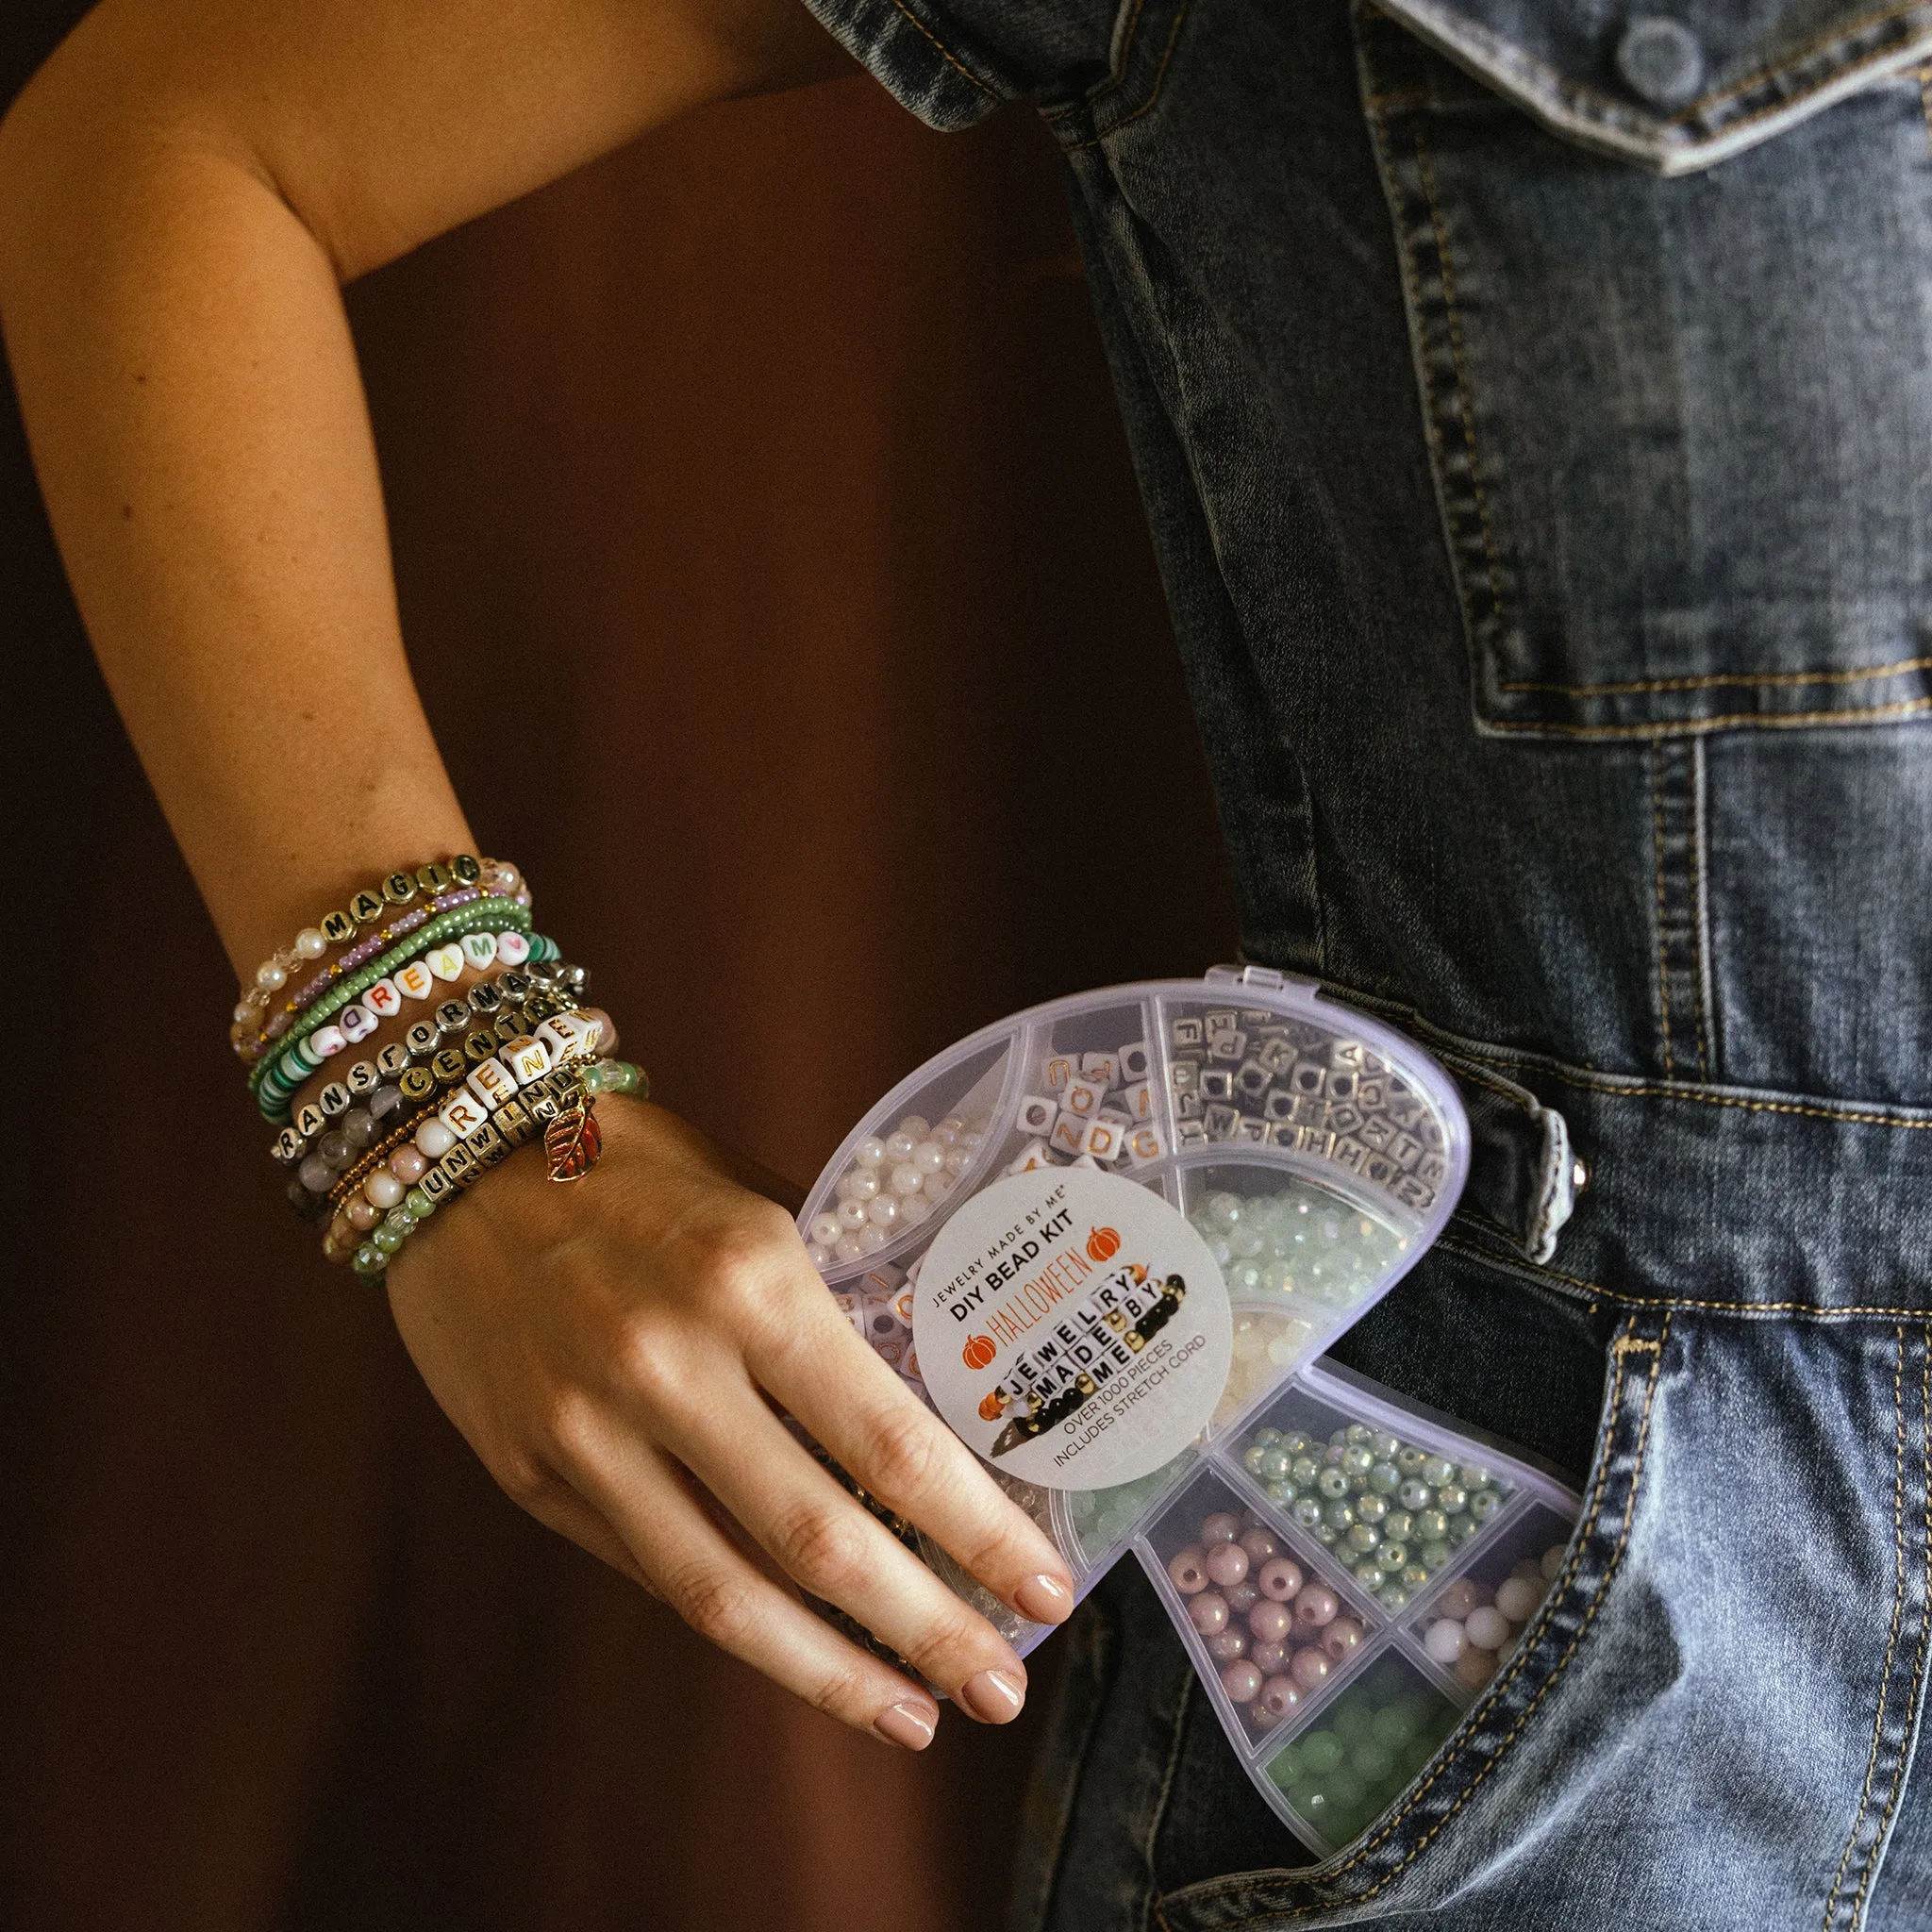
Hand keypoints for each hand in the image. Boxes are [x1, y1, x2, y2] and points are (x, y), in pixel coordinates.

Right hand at [384, 1097, 1074, 1748]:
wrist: (453, 1158)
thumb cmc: (633, 1168)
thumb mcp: (757, 1203)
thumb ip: (836, 1301)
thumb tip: (940, 1401)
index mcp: (750, 1278)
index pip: (888, 1442)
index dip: (977, 1533)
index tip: (1045, 1586)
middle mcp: (669, 1364)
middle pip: (821, 1544)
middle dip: (928, 1631)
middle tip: (1002, 1685)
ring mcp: (589, 1431)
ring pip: (729, 1597)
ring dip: (835, 1675)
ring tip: (915, 1716)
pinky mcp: (532, 1476)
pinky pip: (657, 1575)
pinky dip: (743, 1631)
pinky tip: (806, 1658)